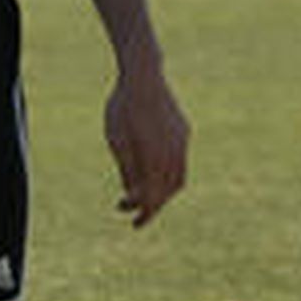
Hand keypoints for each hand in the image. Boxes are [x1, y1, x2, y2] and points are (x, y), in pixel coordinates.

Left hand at [105, 65, 188, 226]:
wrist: (142, 76)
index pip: (154, 198)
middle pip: (168, 191)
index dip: (145, 214)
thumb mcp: (116, 141)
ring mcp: (182, 141)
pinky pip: (180, 159)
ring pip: (178, 178)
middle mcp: (174, 153)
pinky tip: (153, 170)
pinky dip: (169, 173)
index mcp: (155, 158)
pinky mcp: (184, 131)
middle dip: (153, 205)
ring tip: (144, 194)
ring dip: (164, 192)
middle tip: (134, 212)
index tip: (134, 224)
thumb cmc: (122, 108)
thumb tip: (134, 197)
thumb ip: (127, 170)